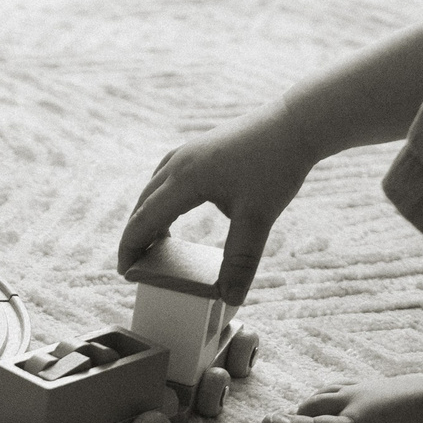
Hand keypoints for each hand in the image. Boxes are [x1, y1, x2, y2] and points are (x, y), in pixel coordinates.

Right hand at [115, 99, 318, 306]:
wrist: (296, 123)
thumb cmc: (276, 166)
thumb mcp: (257, 218)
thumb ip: (240, 261)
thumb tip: (230, 298)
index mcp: (184, 180)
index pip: (144, 220)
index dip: (131, 248)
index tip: (125, 272)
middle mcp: (179, 163)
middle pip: (143, 203)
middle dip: (136, 234)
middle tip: (137, 262)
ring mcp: (188, 151)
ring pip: (154, 187)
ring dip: (148, 214)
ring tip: (155, 239)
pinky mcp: (201, 147)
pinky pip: (168, 175)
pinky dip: (162, 197)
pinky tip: (176, 204)